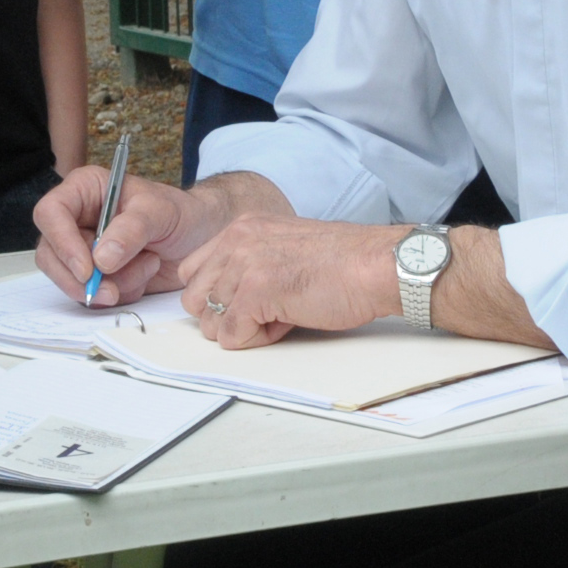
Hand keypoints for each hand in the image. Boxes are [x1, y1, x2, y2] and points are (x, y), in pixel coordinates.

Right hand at [33, 165, 229, 306]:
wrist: (202, 237)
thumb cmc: (181, 212)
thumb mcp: (160, 212)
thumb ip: (131, 230)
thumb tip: (101, 259)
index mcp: (86, 190)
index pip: (51, 213)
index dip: (61, 242)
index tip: (86, 269)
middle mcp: (78, 221)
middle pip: (51, 254)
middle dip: (80, 278)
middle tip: (111, 291)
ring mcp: (85, 251)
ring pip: (71, 280)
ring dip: (111, 284)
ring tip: (148, 265)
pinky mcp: (98, 277)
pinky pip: (93, 296)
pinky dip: (121, 292)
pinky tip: (145, 274)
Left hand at [175, 215, 395, 349]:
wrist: (374, 265)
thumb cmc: (341, 263)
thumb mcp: (282, 247)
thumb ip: (249, 262)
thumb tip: (224, 301)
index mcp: (242, 227)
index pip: (193, 272)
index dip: (218, 297)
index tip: (250, 302)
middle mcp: (236, 239)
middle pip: (194, 300)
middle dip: (225, 317)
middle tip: (266, 312)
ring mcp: (244, 264)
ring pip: (210, 323)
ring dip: (244, 330)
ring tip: (280, 315)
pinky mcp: (256, 291)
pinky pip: (231, 337)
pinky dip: (258, 341)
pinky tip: (287, 321)